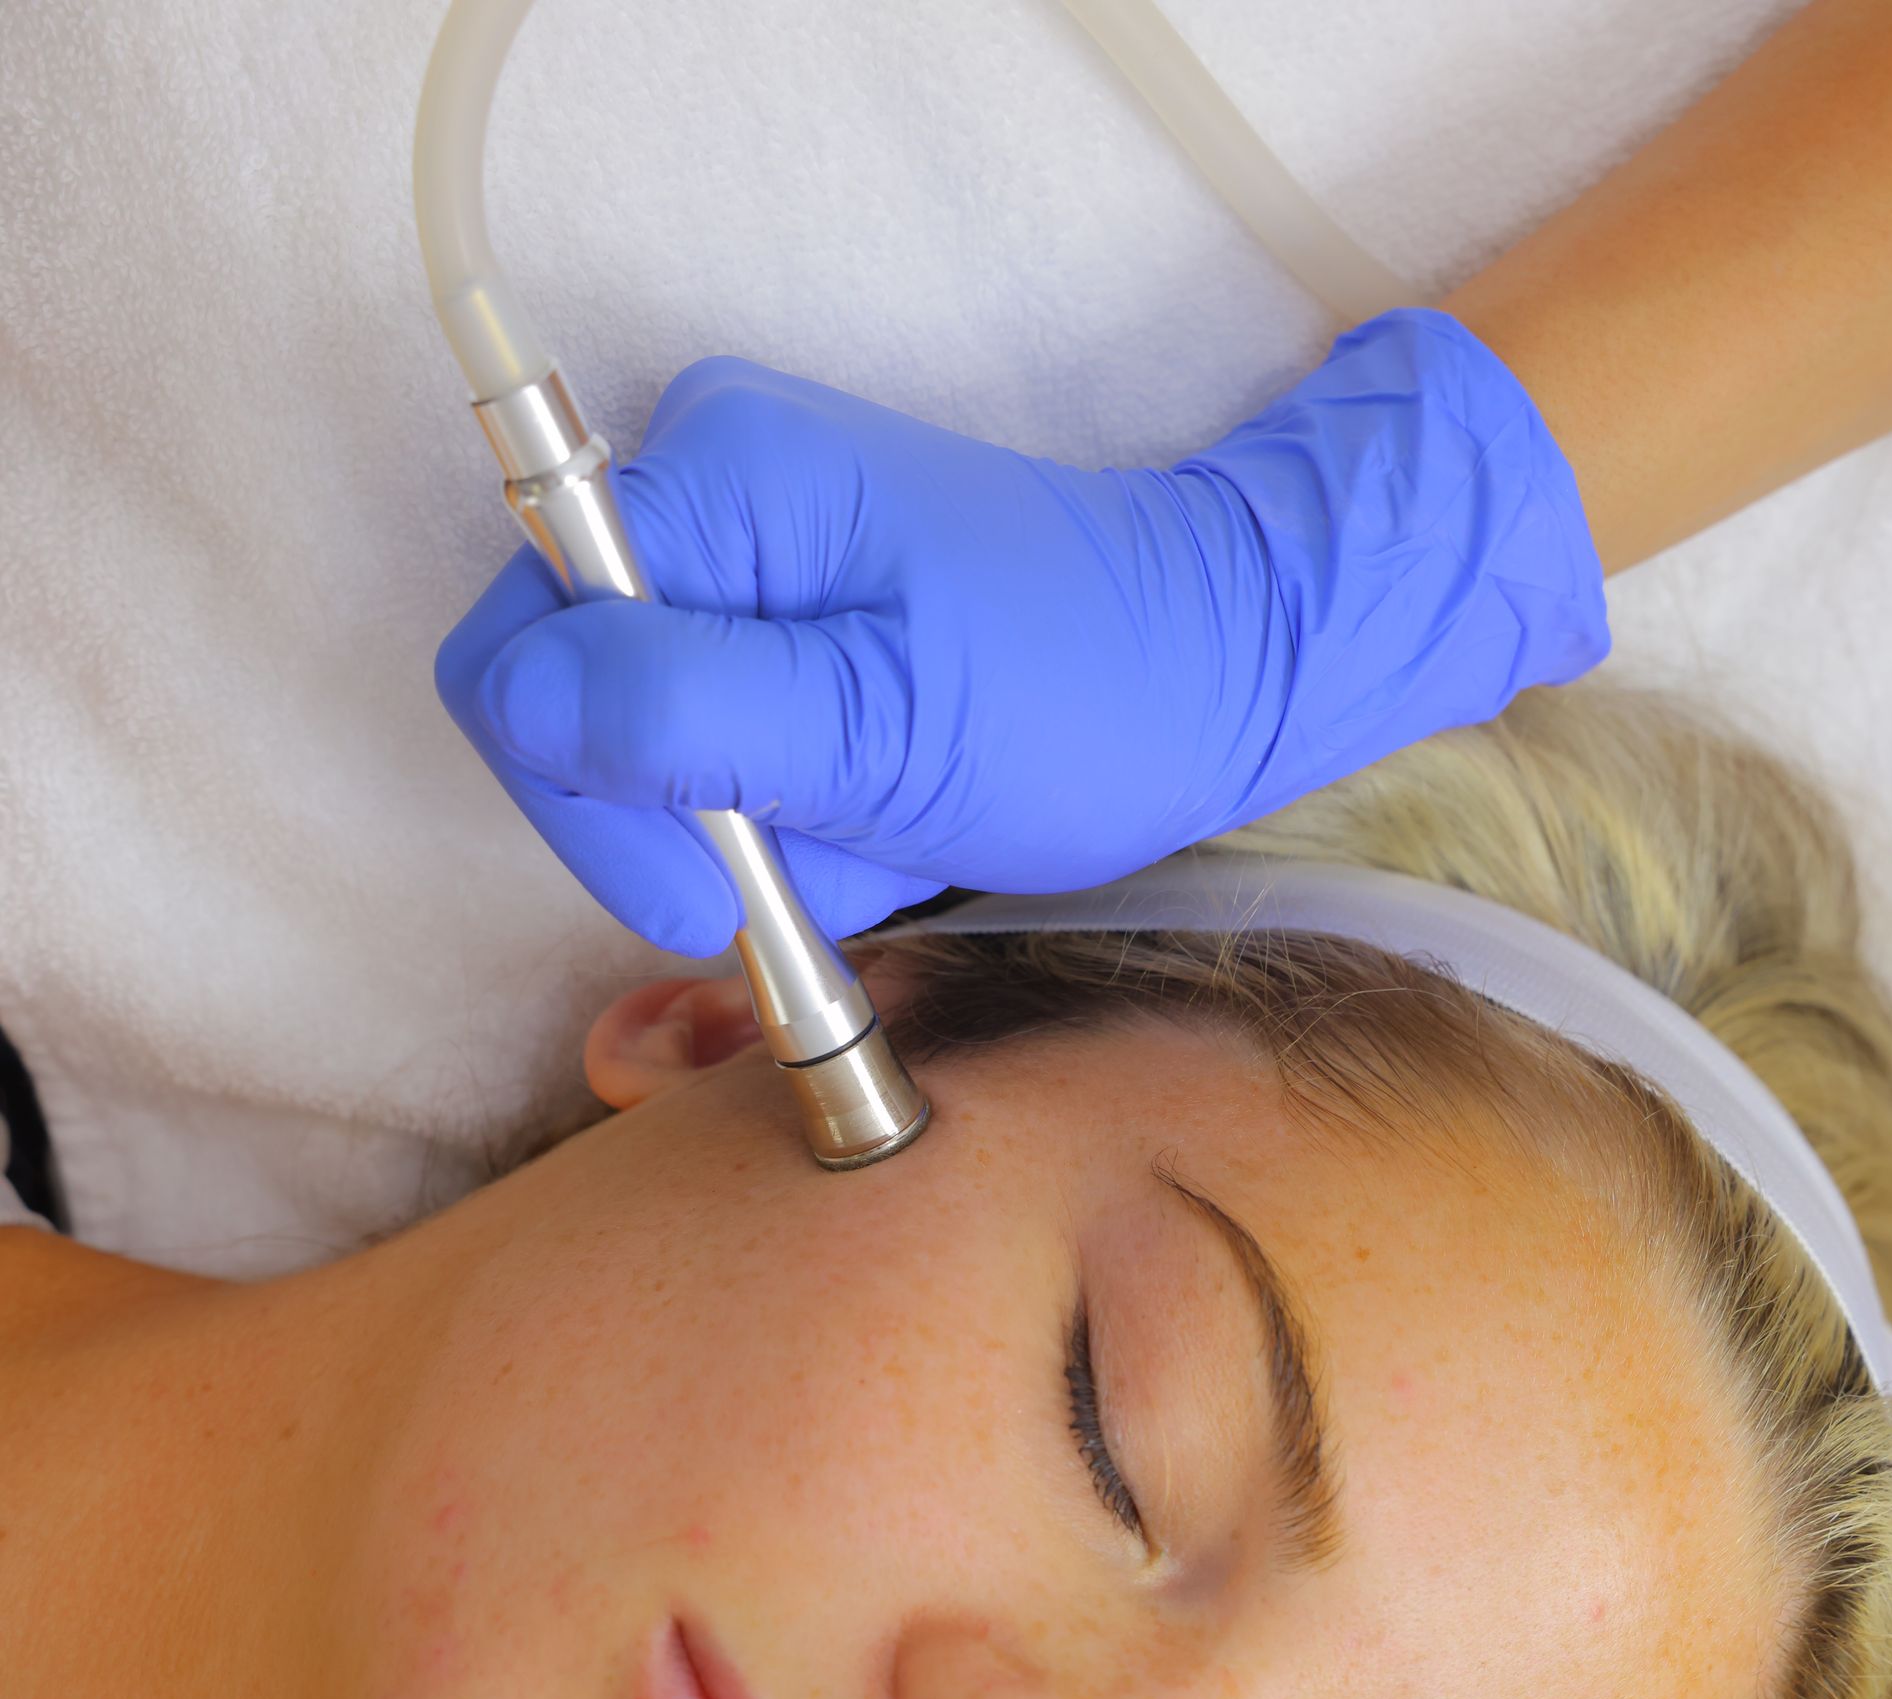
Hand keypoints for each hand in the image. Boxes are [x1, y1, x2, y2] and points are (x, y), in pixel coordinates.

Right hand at [434, 309, 1605, 954]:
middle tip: (825, 848)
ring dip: (739, 837)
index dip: (591, 797)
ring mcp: (729, 557)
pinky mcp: (764, 622)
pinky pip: (698, 755)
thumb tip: (512, 696)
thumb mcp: (880, 733)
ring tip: (869, 823)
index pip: (512, 666)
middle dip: (677, 827)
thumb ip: (683, 714)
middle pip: (557, 716)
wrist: (1219, 673)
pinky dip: (775, 820)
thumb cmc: (1084, 701)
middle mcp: (698, 492)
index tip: (726, 864)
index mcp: (714, 482)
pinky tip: (865, 812)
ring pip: (628, 759)